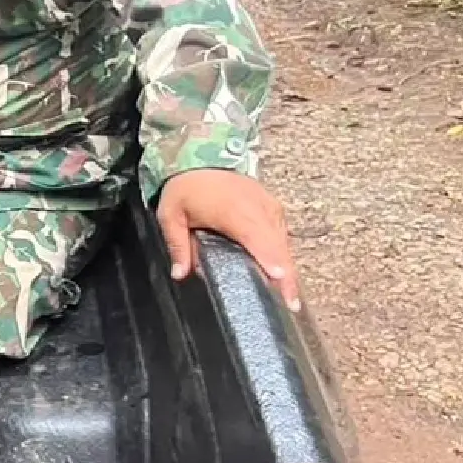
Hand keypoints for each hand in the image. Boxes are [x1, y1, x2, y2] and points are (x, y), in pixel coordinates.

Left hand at [157, 169, 299, 311]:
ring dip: (288, 267)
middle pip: (278, 247)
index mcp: (234, 212)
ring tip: (290, 296)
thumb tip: (179, 274)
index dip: (271, 260)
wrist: (201, 158)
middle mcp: (258, 210)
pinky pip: (282, 234)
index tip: (281, 280)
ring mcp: (269, 207)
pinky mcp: (272, 208)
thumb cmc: (186, 188)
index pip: (258, 240)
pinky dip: (283, 253)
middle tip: (291, 304)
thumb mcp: (171, 216)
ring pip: (284, 242)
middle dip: (287, 276)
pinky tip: (283, 273)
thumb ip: (178, 246)